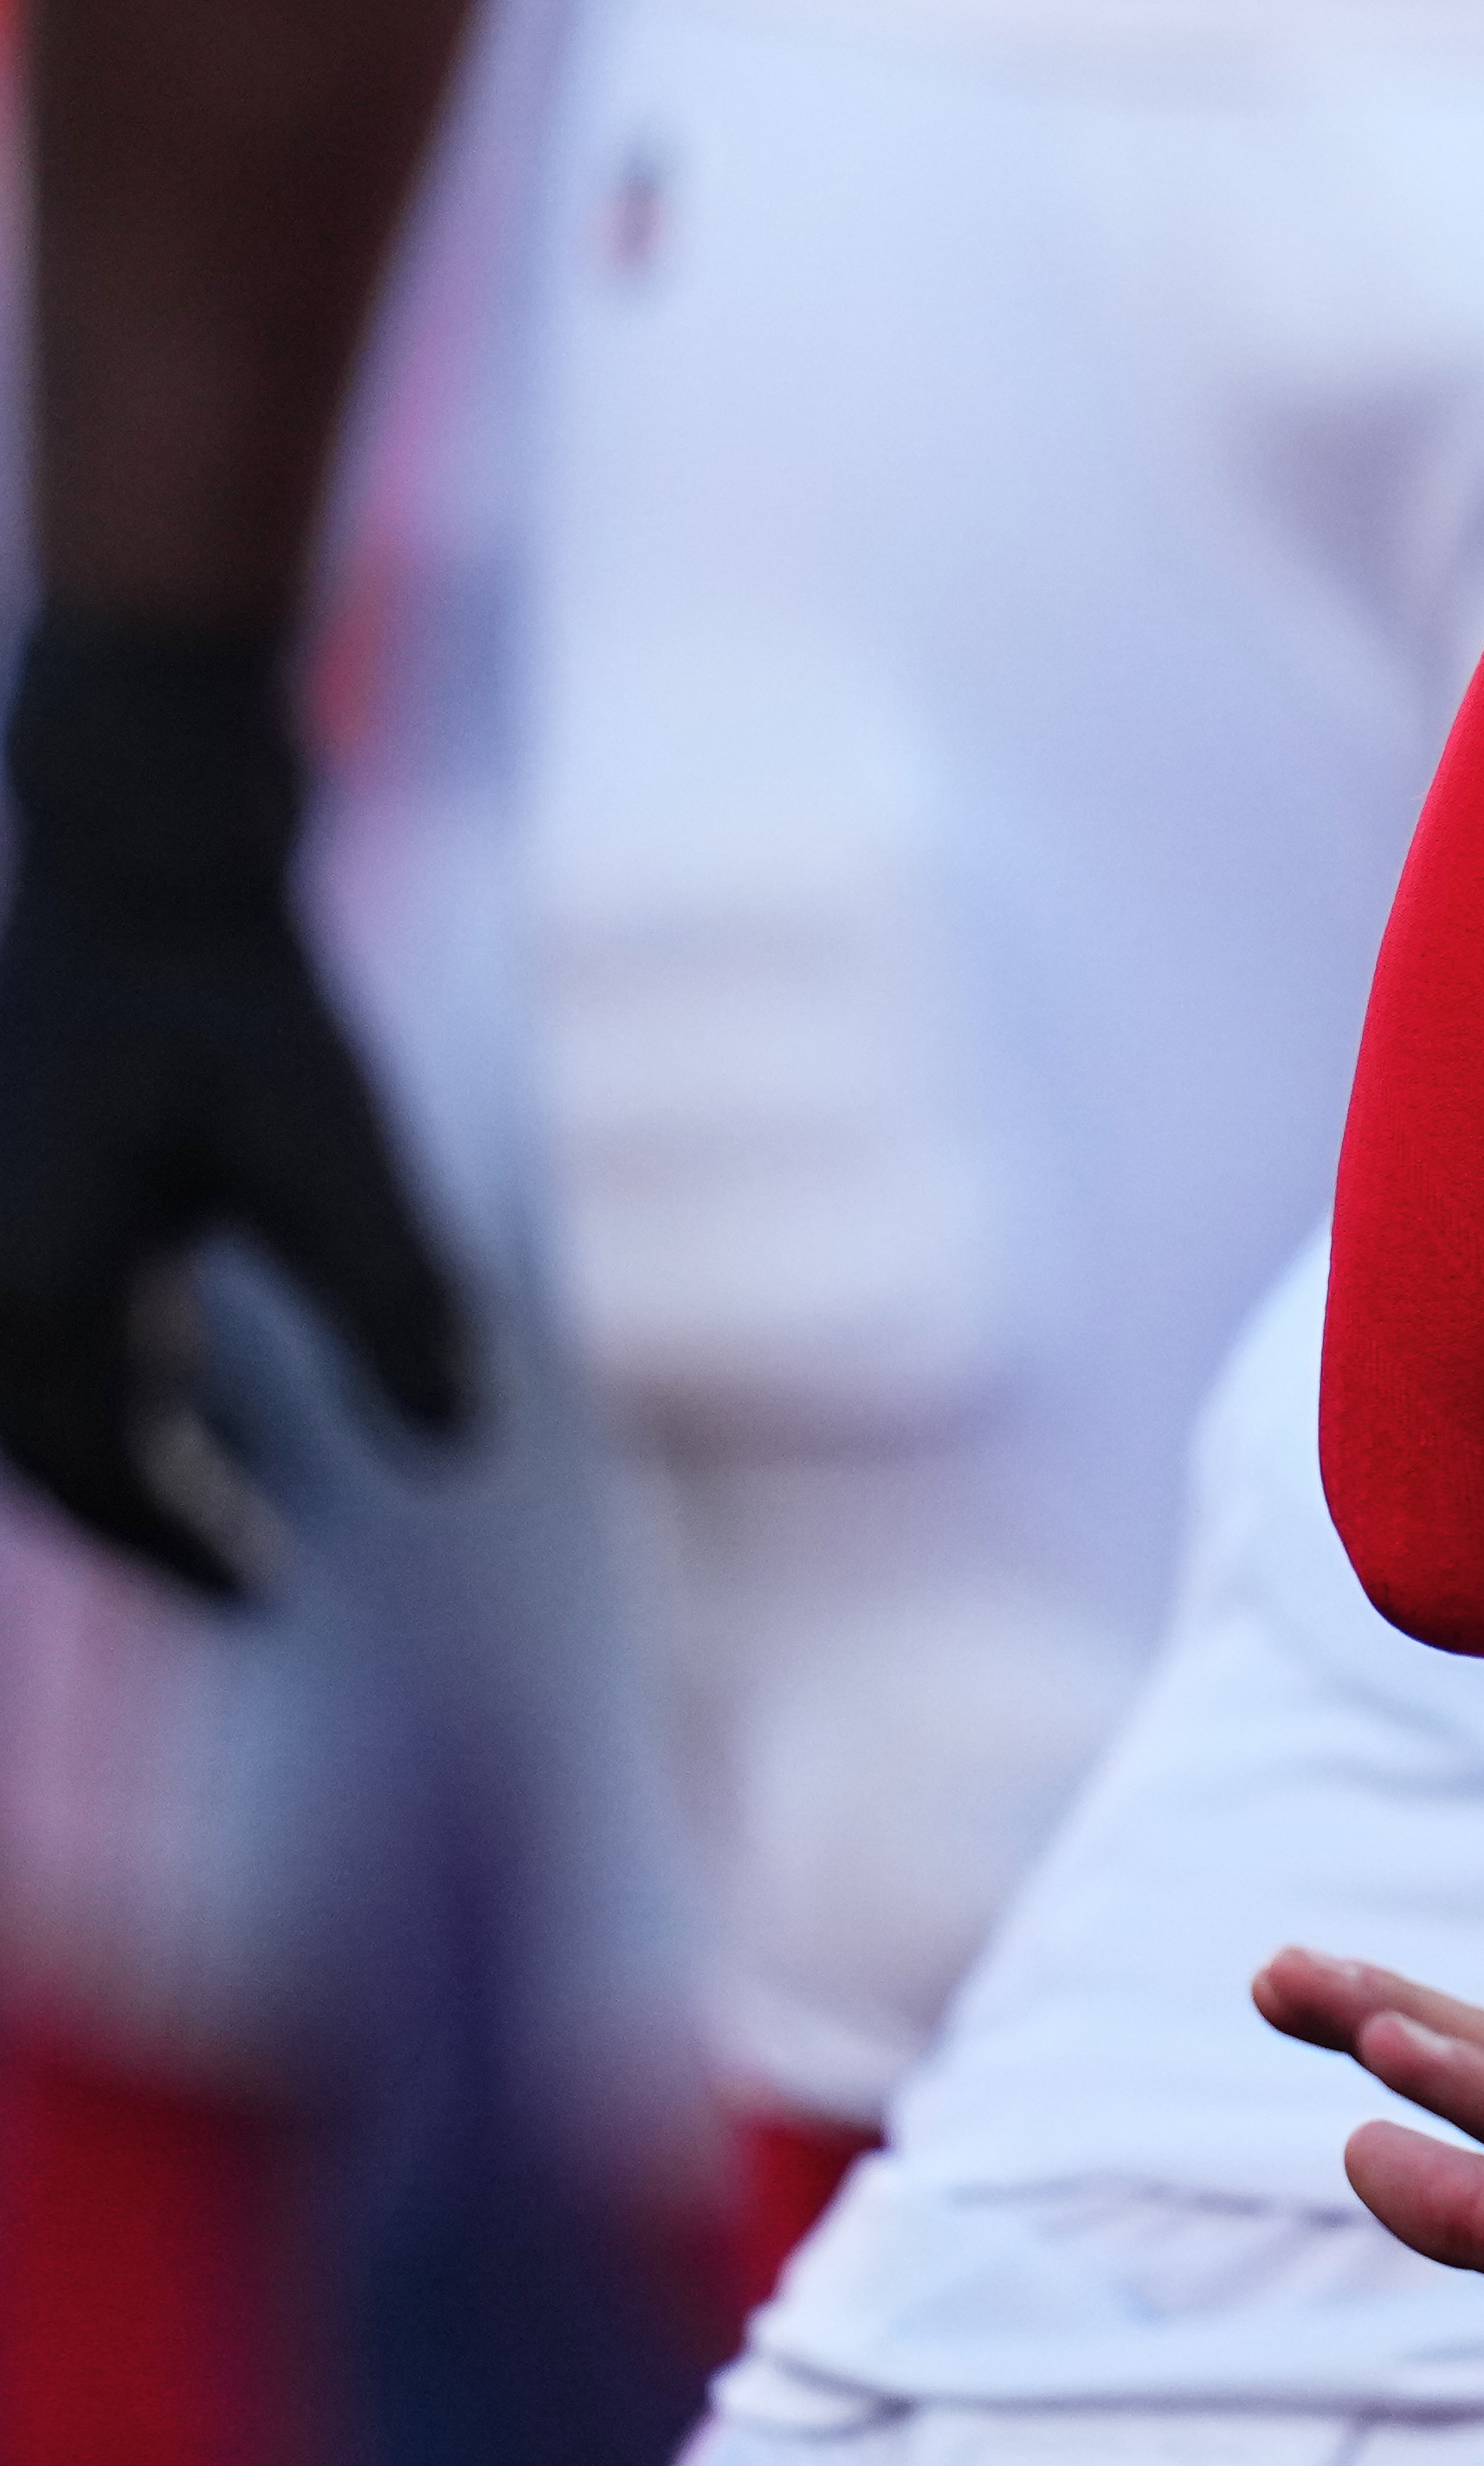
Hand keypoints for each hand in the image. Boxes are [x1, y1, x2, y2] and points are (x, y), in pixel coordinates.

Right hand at [0, 614, 471, 1598]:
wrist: (147, 863)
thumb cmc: (243, 1002)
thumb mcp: (337, 1147)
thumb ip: (390, 1293)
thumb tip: (458, 1443)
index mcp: (31, 1287)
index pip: (98, 1472)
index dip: (181, 1546)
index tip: (269, 1602)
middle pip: (51, 1449)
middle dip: (141, 1520)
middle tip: (251, 1587)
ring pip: (39, 1392)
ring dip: (119, 1455)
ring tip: (223, 1518)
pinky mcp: (20, 1188)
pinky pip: (46, 1325)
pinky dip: (108, 1376)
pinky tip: (183, 1395)